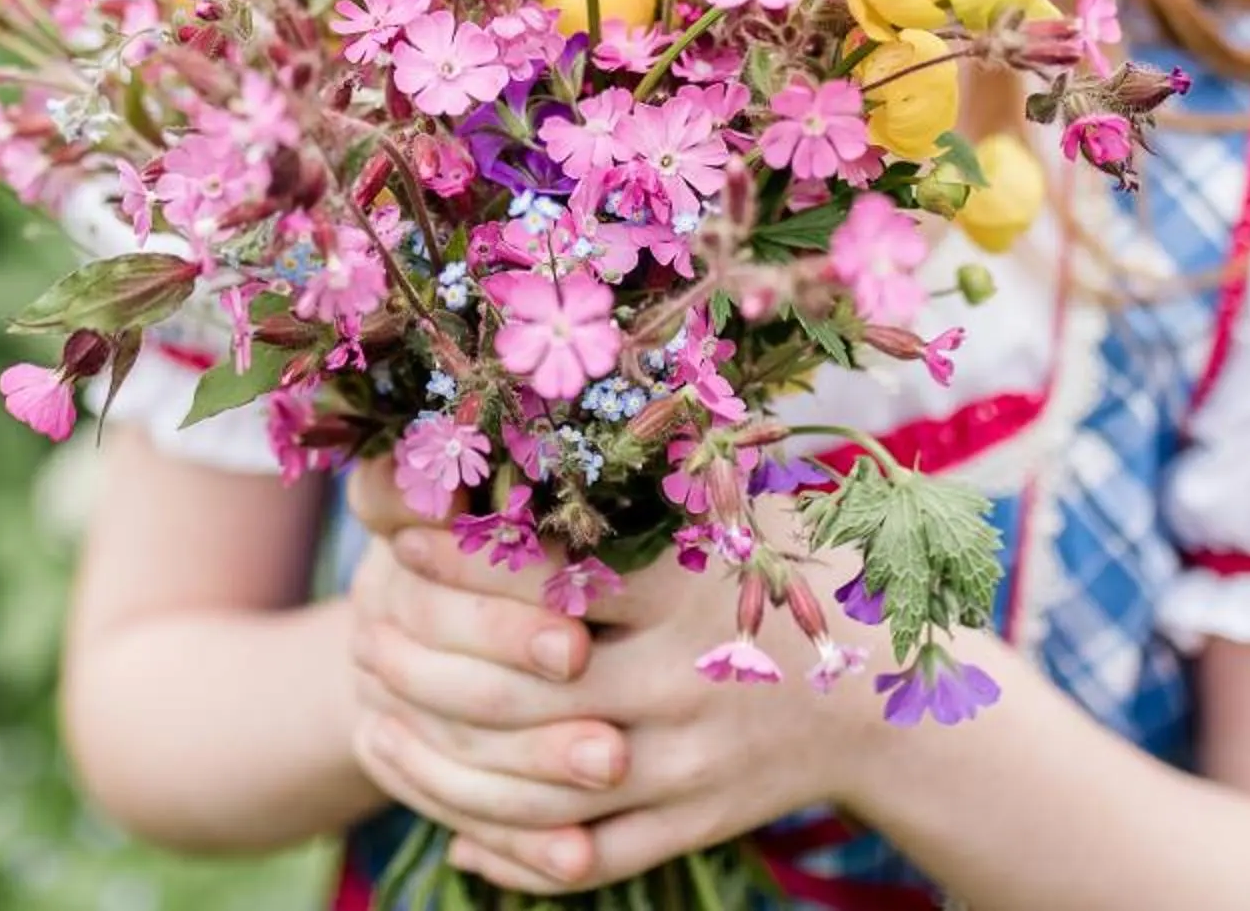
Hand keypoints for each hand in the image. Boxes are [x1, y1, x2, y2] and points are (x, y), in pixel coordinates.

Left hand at [360, 475, 888, 894]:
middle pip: (520, 693)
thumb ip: (658, 467)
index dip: (464, 558)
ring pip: (536, 786)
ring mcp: (687, 768)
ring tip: (373, 724)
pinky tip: (447, 823)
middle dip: (424, 665)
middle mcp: (684, 685)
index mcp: (689, 594)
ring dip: (440, 764)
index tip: (398, 534)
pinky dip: (509, 848)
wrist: (889, 705)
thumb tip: (550, 393)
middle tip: (360, 632)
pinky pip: (583, 855)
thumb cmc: (796, 577)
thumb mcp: (739, 509)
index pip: (551, 578)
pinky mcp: (690, 827)